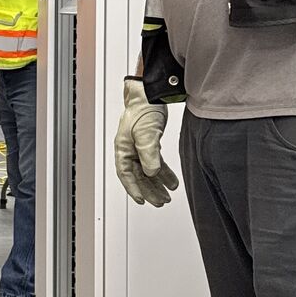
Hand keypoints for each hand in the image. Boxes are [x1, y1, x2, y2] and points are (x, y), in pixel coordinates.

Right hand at [113, 78, 177, 208]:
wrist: (150, 94)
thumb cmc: (143, 109)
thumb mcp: (146, 133)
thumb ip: (149, 155)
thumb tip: (151, 173)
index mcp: (123, 148)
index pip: (126, 174)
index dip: (133, 188)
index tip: (142, 200)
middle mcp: (130, 149)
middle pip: (138, 176)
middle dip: (149, 190)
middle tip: (160, 202)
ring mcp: (139, 147)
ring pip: (148, 171)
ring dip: (157, 184)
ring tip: (167, 196)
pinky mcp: (149, 143)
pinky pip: (155, 163)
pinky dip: (164, 173)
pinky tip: (171, 181)